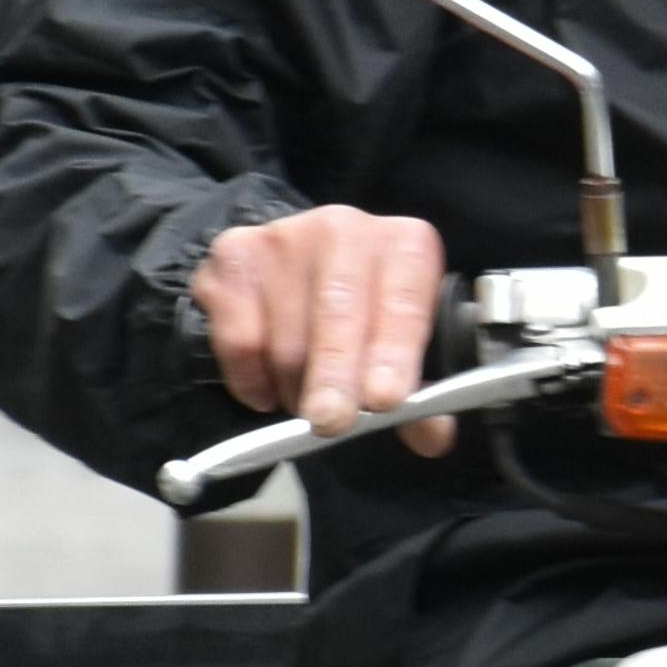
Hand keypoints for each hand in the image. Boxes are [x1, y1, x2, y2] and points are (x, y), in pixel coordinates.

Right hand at [193, 208, 454, 454]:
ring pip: (286, 340)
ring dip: (295, 388)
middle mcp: (345, 229)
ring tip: (306, 395)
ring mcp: (284, 238)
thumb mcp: (401, 346)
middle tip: (331, 422)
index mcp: (403, 245)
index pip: (404, 302)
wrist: (298, 267)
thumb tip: (432, 437)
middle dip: (335, 377)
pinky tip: (269, 382)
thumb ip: (420, 396)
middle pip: (337, 314)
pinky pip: (240, 341)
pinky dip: (253, 379)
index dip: (394, 354)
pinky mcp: (234, 256)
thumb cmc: (363, 311)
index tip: (384, 399)